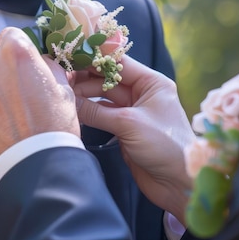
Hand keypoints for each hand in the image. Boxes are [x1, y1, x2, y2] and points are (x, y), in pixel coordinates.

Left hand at [0, 27, 79, 163]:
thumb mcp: (63, 89)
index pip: (11, 32)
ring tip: (7, 98)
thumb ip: (47, 68)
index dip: (18, 44)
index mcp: (17, 53)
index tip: (23, 56)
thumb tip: (41, 64)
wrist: (35, 161)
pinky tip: (2, 113)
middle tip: (8, 68)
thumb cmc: (53, 127)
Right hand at [72, 56, 194, 222]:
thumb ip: (96, 111)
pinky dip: (88, 113)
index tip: (69, 57)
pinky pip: (102, 115)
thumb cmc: (164, 146)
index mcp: (152, 83)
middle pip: (107, 80)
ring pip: (102, 98)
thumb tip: (67, 99)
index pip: (118, 64)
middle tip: (60, 79)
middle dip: (85, 79)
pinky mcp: (124, 129)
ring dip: (84, 96)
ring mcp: (132, 111)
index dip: (94, 60)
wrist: (178, 183)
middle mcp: (142, 93)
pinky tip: (72, 110)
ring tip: (62, 94)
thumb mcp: (129, 124)